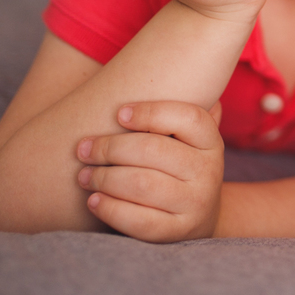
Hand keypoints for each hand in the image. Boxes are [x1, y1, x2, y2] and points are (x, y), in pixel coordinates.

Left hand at [76, 100, 224, 242]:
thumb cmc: (176, 167)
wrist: (195, 218)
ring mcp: (196, 204)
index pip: (187, 117)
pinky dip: (109, 208)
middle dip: (110, 147)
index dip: (150, 111)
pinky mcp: (177, 233)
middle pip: (154, 150)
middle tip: (83, 148)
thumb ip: (172, 114)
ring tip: (83, 175)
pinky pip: (138, 220)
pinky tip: (93, 199)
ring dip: (103, 177)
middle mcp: (209, 172)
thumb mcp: (183, 140)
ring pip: (141, 184)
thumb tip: (159, 62)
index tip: (118, 113)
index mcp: (211, 142)